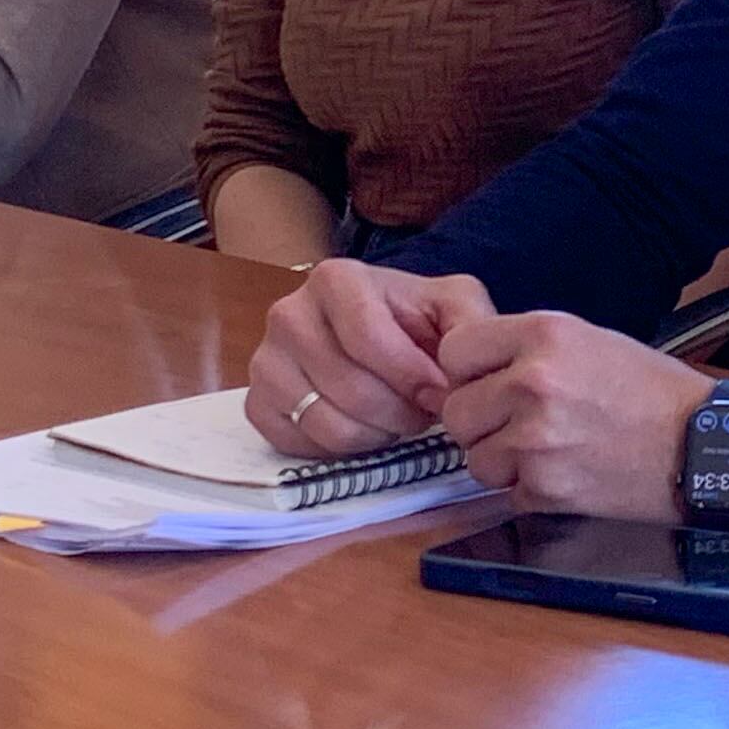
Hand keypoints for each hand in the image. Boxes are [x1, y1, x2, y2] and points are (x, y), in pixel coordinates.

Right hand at [246, 262, 493, 455]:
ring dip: (374, 434)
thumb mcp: (455, 305)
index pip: (367, 338)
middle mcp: (288, 314)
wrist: (378, 332)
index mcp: (335, 280)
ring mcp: (267, 360)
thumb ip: (470, 326)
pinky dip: (338, 448)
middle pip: (348, 386)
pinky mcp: (257, 402)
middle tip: (422, 413)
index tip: (439, 394)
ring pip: (324, 422)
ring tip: (395, 418)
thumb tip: (455, 376)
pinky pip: (296, 443)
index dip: (410, 377)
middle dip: (399, 412)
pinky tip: (362, 428)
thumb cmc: (416, 319)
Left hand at [433, 311, 717, 518]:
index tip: (486, 381)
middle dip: (480, 421)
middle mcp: (532, 384)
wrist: (702, 447)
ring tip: (546, 449)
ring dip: (501, 460)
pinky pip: (505, 492)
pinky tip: (566, 472)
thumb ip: (528, 348)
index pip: (455, 350)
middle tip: (517, 422)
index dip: (468, 370)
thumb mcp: (591, 339)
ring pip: (474, 457)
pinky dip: (528, 489)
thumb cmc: (654, 392)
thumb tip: (475, 367)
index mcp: (544, 335)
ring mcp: (535, 441)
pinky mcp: (544, 489)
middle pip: (456, 410)